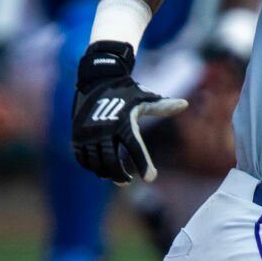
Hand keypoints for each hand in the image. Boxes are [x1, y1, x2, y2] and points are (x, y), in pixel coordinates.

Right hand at [71, 40, 187, 183]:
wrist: (96, 79)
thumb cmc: (125, 91)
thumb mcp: (144, 98)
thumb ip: (163, 106)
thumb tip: (185, 104)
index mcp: (123, 122)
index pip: (135, 148)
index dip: (143, 164)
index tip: (151, 178)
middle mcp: (104, 129)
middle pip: (112, 162)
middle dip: (120, 175)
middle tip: (127, 181)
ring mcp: (88, 134)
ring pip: (96, 163)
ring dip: (106, 173)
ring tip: (116, 176)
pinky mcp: (77, 135)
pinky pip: (82, 158)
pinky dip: (91, 166)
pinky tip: (100, 169)